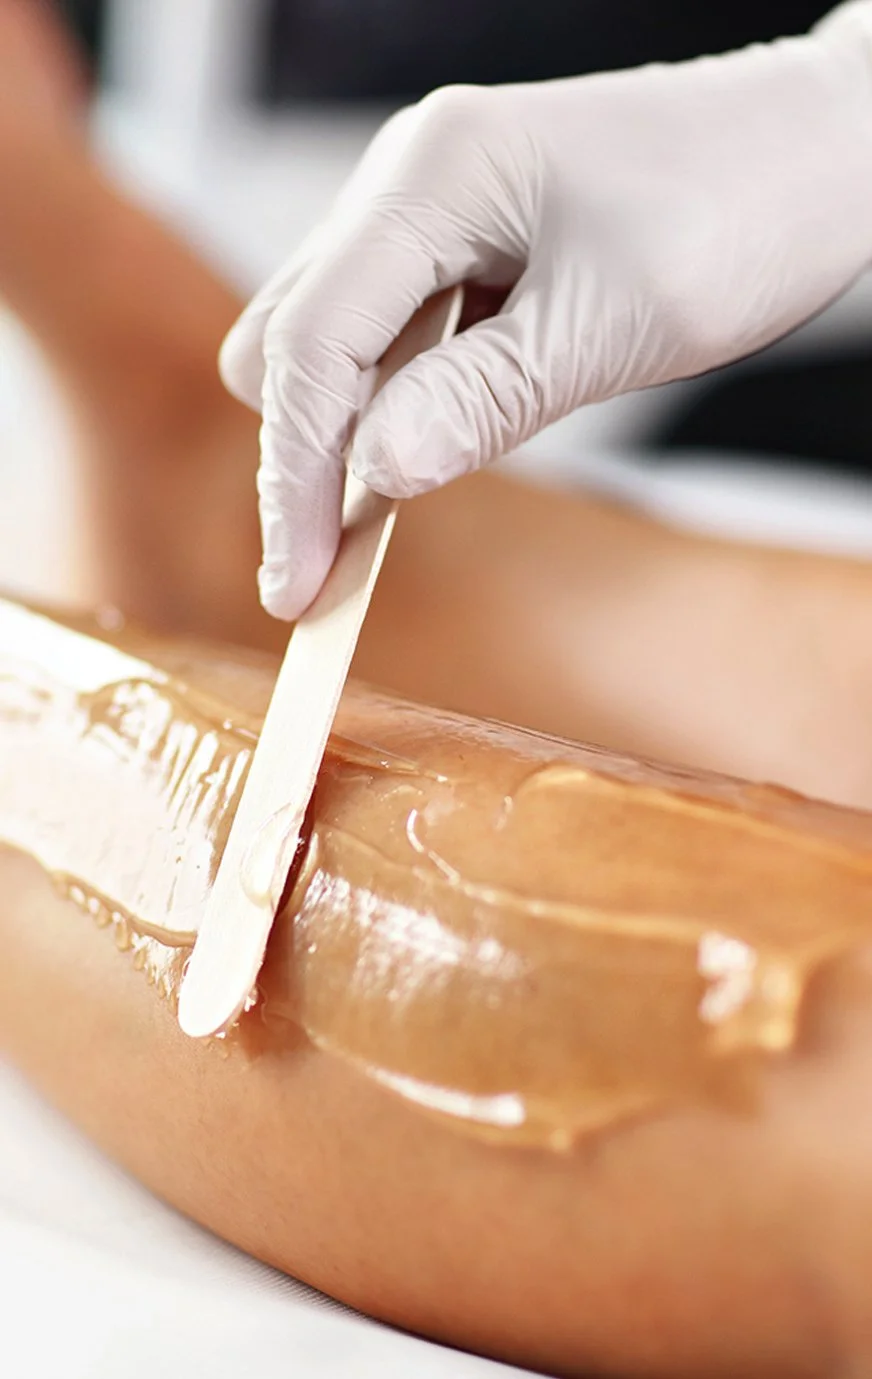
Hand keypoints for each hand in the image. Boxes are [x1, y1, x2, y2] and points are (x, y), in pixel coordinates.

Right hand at [221, 1, 871, 619]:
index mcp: (434, 175)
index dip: (293, 478)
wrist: (827, 153)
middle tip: (340, 564)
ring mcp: (431, 207)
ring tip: (387, 516)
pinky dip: (396, 403)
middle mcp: (411, 179)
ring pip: (330, 338)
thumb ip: (482, 401)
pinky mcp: (463, 241)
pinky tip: (435, 442)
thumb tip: (373, 476)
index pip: (311, 345)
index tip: (298, 587)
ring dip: (349, 432)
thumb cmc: (745, 212)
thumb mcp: (612, 328)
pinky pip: (391, 333)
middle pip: (289, 338)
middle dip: (304, 455)